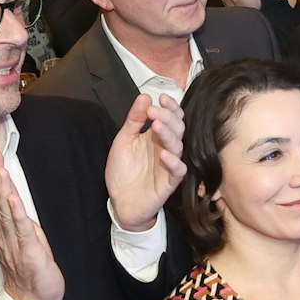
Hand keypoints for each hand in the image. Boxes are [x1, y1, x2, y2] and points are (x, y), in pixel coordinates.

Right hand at [0, 151, 64, 299]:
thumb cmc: (30, 271)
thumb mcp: (26, 240)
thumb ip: (20, 222)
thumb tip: (17, 205)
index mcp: (4, 230)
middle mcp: (5, 234)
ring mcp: (14, 242)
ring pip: (6, 211)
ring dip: (3, 189)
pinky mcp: (28, 251)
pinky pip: (21, 230)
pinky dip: (17, 213)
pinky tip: (13, 199)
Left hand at [106, 94, 186, 231]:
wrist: (120, 202)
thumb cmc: (124, 171)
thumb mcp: (124, 140)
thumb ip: (134, 120)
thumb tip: (145, 97)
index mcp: (157, 137)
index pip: (171, 118)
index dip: (170, 107)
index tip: (161, 98)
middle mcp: (166, 148)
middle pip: (177, 129)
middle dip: (167, 117)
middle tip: (154, 112)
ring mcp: (169, 165)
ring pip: (178, 146)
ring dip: (169, 135)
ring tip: (156, 126)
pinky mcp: (170, 182)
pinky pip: (178, 171)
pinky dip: (173, 162)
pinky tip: (163, 154)